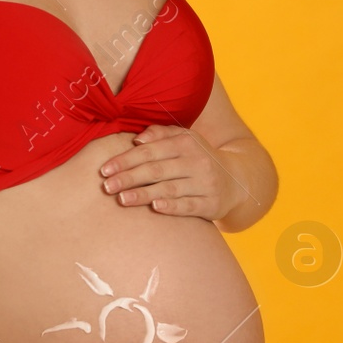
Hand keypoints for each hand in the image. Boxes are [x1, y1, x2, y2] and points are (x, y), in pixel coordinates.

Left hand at [99, 124, 237, 220]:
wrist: (237, 180)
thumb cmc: (198, 158)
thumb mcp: (184, 140)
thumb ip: (160, 135)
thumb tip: (137, 139)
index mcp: (186, 143)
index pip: (150, 151)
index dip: (126, 160)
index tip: (105, 170)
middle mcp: (197, 161)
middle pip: (156, 170)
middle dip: (129, 178)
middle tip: (107, 187)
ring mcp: (205, 183)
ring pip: (169, 188)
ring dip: (144, 194)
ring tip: (122, 199)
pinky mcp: (212, 203)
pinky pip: (189, 205)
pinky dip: (172, 206)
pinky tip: (155, 207)